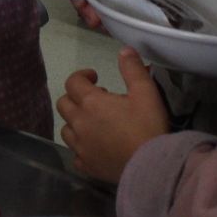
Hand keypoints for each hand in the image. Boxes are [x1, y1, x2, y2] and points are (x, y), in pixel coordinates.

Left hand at [56, 48, 170, 184]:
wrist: (152, 166)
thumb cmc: (148, 126)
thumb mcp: (145, 92)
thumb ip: (132, 69)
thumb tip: (124, 50)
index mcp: (91, 103)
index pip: (73, 82)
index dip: (82, 76)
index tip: (96, 77)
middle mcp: (79, 123)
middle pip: (64, 104)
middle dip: (76, 97)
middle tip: (97, 99)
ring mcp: (80, 147)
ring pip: (66, 129)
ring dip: (76, 121)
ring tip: (94, 122)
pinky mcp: (86, 165)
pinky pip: (75, 154)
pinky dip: (81, 147)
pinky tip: (94, 147)